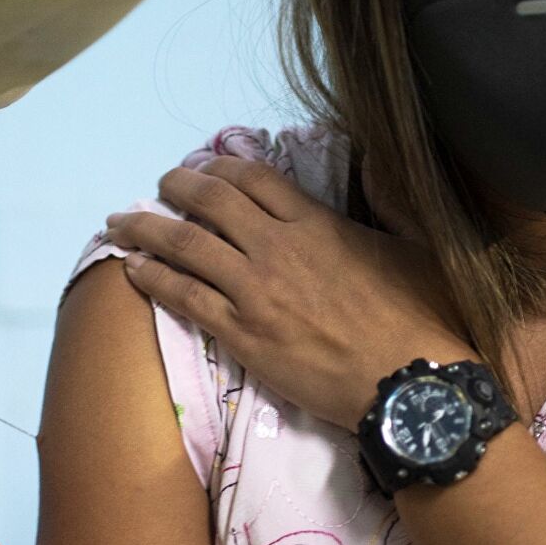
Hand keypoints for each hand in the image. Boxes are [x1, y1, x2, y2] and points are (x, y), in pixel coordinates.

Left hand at [103, 158, 478, 428]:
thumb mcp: (418, 245)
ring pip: (186, 246)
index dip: (221, 166)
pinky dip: (153, 279)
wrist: (410, 383)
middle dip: (177, 186)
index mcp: (317, 223)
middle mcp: (277, 247)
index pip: (254, 179)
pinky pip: (184, 298)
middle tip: (160, 184)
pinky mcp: (242, 335)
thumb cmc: (423, 318)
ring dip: (147, 228)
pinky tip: (133, 270)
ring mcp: (255, 291)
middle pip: (210, 203)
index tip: (205, 166)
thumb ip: (390, 201)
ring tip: (122, 221)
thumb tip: (377, 161)